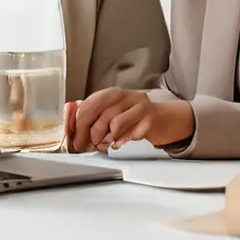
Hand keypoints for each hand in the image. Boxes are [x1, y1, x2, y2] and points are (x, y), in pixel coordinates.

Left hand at [66, 89, 194, 152]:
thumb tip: (73, 127)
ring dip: (106, 139)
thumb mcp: (115, 112)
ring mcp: (140, 106)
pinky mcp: (151, 119)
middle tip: (88, 145)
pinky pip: (132, 133)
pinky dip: (122, 142)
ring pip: (115, 124)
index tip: (75, 138)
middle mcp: (126, 96)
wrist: (166, 118)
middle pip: (100, 114)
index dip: (79, 123)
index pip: (89, 104)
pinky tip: (119, 144)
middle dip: (90, 134)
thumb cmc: (136, 117)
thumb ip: (96, 116)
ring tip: (105, 144)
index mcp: (113, 93)